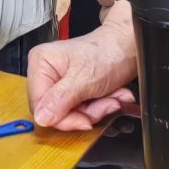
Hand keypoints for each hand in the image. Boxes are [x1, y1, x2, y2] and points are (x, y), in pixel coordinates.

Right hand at [27, 7, 138, 127]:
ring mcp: (61, 83)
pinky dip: (101, 107)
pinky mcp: (74, 91)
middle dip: (86, 113)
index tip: (85, 121)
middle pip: (57, 112)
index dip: (62, 118)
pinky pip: (83, 111)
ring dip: (98, 110)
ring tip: (112, 98)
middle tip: (105, 104)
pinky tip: (112, 97)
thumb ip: (60, 99)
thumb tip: (41, 118)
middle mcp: (47, 73)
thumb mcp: (84, 78)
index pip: (39, 104)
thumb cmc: (108, 52)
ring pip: (73, 114)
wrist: (128, 47)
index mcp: (41, 64)